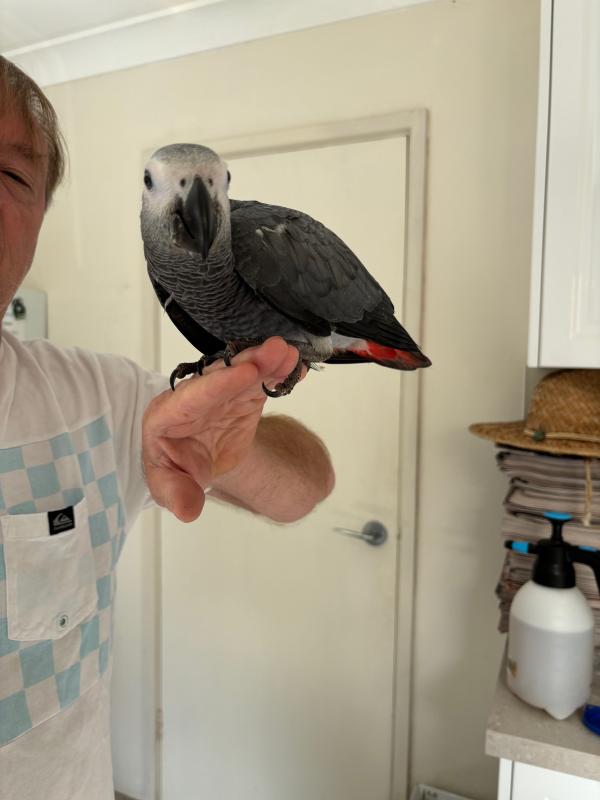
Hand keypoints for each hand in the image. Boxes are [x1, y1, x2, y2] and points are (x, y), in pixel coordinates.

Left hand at [142, 337, 303, 521]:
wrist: (197, 460)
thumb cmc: (177, 468)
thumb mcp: (169, 485)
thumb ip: (176, 494)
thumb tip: (187, 510)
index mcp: (168, 415)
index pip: (192, 396)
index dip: (218, 384)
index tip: (244, 373)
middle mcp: (195, 396)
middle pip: (220, 376)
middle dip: (247, 363)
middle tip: (275, 350)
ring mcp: (221, 392)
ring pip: (243, 372)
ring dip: (266, 361)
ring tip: (289, 353)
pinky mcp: (242, 394)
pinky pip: (261, 381)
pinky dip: (278, 373)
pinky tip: (296, 367)